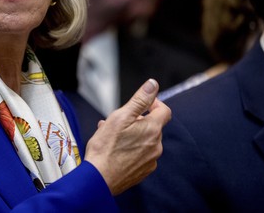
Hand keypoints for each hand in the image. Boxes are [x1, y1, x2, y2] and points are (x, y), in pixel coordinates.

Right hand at [84, 78, 170, 194]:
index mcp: (152, 129)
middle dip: (138, 120)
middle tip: (119, 122)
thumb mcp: (120, 116)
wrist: (99, 178)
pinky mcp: (143, 171)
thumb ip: (139, 100)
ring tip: (113, 136)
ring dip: (133, 135)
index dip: (154, 104)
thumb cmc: (106, 147)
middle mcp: (156, 146)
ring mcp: (151, 160)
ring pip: (145, 140)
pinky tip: (115, 149)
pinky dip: (131, 149)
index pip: (164, 111)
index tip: (142, 105)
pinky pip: (141, 155)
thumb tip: (153, 84)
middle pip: (153, 126)